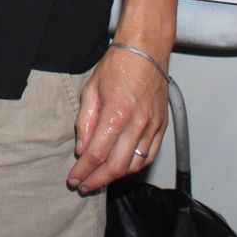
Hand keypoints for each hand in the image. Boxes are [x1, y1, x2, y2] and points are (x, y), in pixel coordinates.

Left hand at [67, 44, 170, 193]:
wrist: (146, 50)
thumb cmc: (117, 65)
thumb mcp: (90, 89)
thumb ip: (85, 121)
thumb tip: (81, 148)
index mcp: (116, 114)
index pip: (97, 154)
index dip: (83, 170)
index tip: (74, 178)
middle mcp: (137, 124)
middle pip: (117, 166)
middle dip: (97, 180)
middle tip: (84, 186)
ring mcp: (152, 127)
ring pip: (136, 165)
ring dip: (116, 177)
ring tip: (100, 180)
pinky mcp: (161, 126)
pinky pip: (151, 155)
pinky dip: (136, 167)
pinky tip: (123, 169)